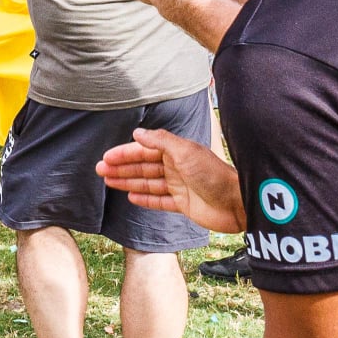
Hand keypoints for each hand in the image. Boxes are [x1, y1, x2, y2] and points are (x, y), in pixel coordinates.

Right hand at [97, 129, 244, 231]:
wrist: (237, 202)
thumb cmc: (214, 175)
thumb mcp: (186, 152)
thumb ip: (161, 142)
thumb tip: (138, 133)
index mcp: (176, 152)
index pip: (144, 151)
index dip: (125, 154)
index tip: (106, 158)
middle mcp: (176, 167)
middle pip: (143, 167)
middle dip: (121, 168)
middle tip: (100, 171)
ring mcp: (179, 186)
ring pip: (147, 183)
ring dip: (128, 182)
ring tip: (109, 182)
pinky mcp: (183, 204)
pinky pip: (159, 200)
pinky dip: (145, 198)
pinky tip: (131, 197)